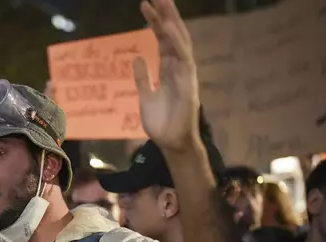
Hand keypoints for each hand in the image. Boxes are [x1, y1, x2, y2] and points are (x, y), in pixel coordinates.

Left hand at [134, 0, 199, 151]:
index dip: (154, 22)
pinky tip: (168, 28)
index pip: (162, 40)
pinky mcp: (188, 83)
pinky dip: (176, 42)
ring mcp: (185, 74)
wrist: (171, 143)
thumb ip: (142, 78)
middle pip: (172, 35)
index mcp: (168, 70)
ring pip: (179, 42)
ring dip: (171, 22)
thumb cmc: (161, 123)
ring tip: (163, 2)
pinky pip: (183, 58)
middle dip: (166, 14)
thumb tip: (137, 58)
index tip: (145, 5)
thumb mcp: (145, 97)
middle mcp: (178, 68)